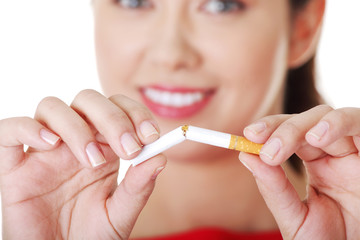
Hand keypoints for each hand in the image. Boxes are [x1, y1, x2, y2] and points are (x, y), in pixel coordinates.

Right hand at [0, 89, 165, 239]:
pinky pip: (10, 130)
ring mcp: (43, 151)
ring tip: (92, 161)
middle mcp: (74, 141)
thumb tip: (160, 157)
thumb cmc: (89, 236)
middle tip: (128, 149)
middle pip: (89, 101)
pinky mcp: (13, 166)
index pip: (118, 108)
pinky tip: (50, 145)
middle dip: (113, 118)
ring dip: (77, 127)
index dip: (135, 114)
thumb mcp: (120, 214)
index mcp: (103, 147)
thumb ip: (138, 187)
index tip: (151, 136)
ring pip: (53, 108)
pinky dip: (28, 128)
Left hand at [239, 105, 359, 238]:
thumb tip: (245, 155)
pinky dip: (340, 124)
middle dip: (286, 129)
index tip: (249, 135)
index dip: (270, 128)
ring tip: (305, 140)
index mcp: (315, 162)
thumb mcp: (293, 216)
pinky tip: (319, 138)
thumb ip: (272, 187)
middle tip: (269, 151)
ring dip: (314, 123)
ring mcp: (355, 153)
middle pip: (310, 120)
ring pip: (336, 116)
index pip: (290, 132)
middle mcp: (335, 153)